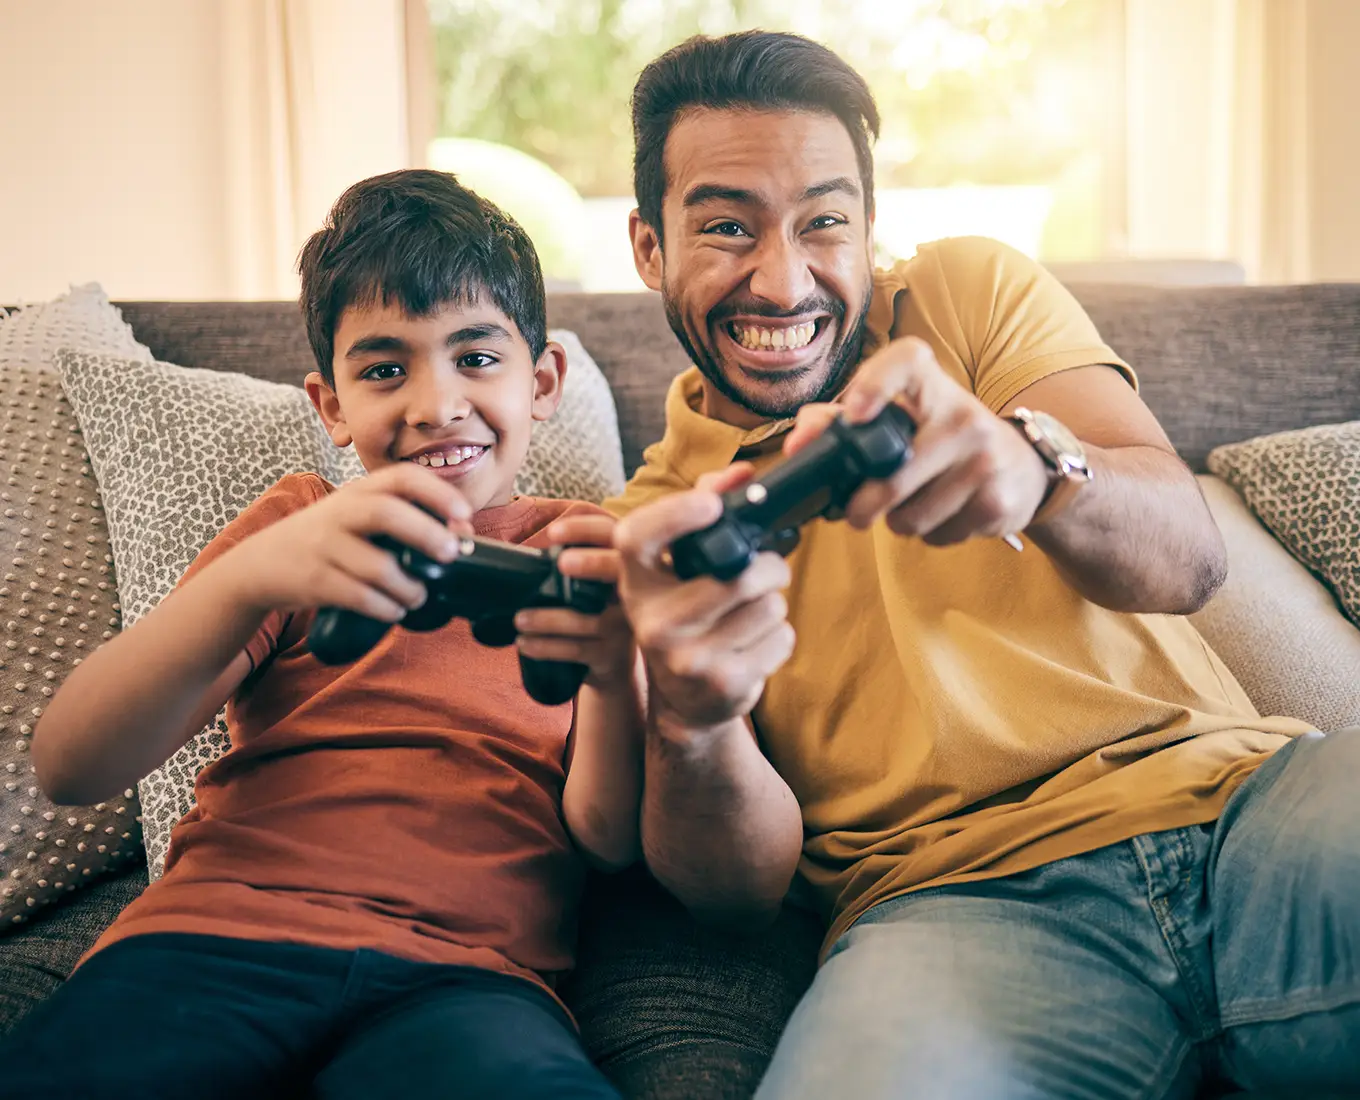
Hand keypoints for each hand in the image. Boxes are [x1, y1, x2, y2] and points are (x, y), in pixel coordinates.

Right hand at [219, 463, 472, 621]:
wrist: (260, 564)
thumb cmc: (326, 539)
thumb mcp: (354, 515)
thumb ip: (399, 517)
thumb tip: (461, 532)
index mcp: (358, 492)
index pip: (401, 478)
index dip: (437, 493)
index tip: (463, 514)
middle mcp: (339, 513)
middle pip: (387, 513)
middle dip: (427, 535)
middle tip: (451, 554)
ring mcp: (323, 546)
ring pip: (377, 566)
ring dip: (409, 586)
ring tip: (420, 596)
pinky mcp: (314, 580)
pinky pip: (358, 596)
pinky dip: (385, 607)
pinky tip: (395, 610)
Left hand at [514, 515, 635, 689]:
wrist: (616, 667)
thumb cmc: (596, 617)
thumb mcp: (596, 587)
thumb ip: (578, 566)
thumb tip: (530, 556)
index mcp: (622, 567)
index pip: (611, 535)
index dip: (587, 528)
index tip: (555, 532)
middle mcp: (633, 593)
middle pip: (613, 570)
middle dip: (589, 563)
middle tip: (560, 563)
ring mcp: (623, 626)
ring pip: (584, 619)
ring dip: (547, 620)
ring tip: (520, 620)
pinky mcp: (611, 654)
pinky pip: (576, 648)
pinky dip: (547, 647)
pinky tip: (526, 644)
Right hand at [613, 466, 795, 729]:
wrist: (687, 699)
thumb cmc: (688, 613)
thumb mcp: (679, 569)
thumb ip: (703, 510)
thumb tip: (741, 473)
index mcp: (636, 583)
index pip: (635, 538)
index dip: (674, 514)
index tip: (712, 506)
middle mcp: (652, 621)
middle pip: (737, 576)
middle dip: (769, 567)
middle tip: (767, 570)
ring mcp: (685, 658)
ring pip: (768, 607)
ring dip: (775, 603)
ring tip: (754, 612)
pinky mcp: (722, 683)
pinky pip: (781, 639)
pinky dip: (780, 636)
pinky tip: (755, 644)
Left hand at [785, 337, 1049, 545]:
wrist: (1022, 468)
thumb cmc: (941, 439)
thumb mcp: (903, 420)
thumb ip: (842, 424)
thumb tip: (798, 442)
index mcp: (932, 385)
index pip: (906, 362)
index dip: (876, 384)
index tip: (853, 415)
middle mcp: (964, 414)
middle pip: (894, 473)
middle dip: (863, 504)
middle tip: (855, 513)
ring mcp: (986, 458)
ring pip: (912, 514)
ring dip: (898, 521)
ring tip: (910, 506)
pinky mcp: (998, 500)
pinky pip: (938, 534)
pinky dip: (929, 534)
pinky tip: (944, 514)